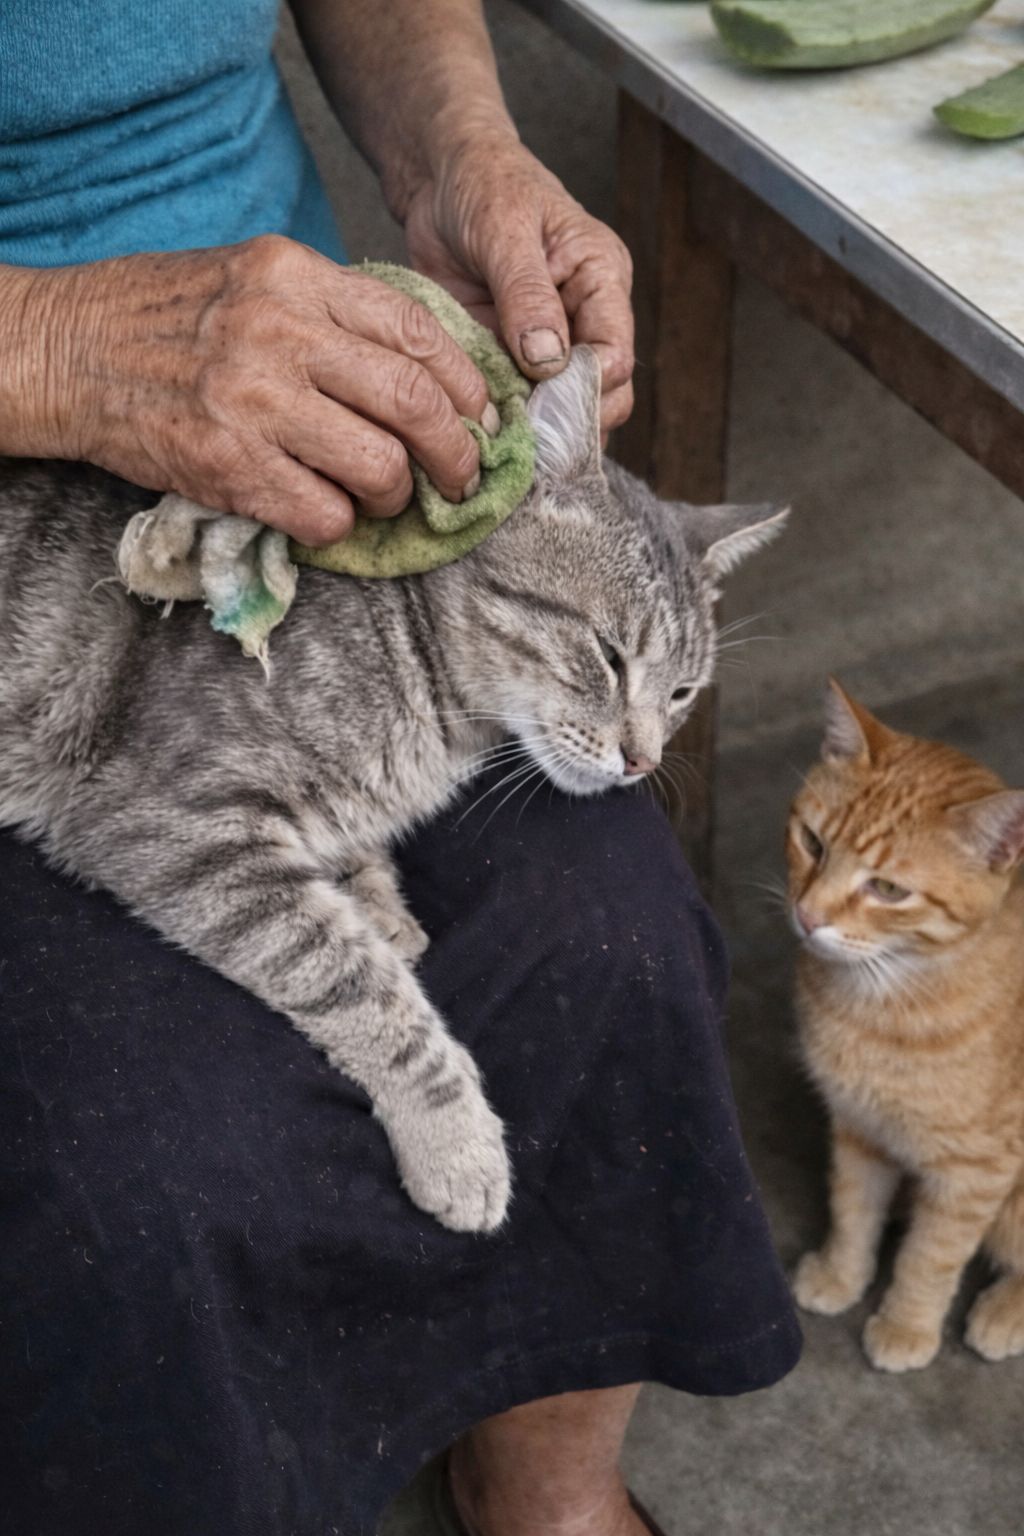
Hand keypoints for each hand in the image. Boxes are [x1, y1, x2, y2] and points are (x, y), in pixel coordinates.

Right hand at [1, 238, 493, 544]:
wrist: (68, 351)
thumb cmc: (167, 318)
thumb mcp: (254, 278)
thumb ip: (331, 312)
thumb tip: (425, 371)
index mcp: (297, 277)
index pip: (418, 331)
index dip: (467, 384)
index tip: (480, 416)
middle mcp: (281, 332)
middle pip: (414, 403)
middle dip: (456, 452)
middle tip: (459, 475)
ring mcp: (253, 401)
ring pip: (379, 467)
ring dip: (396, 496)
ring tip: (382, 495)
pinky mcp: (227, 465)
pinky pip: (324, 513)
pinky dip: (340, 524)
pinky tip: (324, 511)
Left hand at [404, 134, 633, 433]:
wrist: (440, 180)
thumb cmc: (484, 184)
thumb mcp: (504, 230)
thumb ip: (527, 295)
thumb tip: (549, 361)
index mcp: (600, 280)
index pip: (614, 356)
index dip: (585, 391)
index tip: (543, 408)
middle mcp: (584, 319)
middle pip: (600, 396)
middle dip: (566, 423)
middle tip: (522, 442)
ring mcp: (548, 345)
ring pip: (560, 409)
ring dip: (533, 429)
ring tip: (499, 443)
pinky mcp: (512, 358)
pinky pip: (517, 403)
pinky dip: (502, 420)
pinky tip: (479, 431)